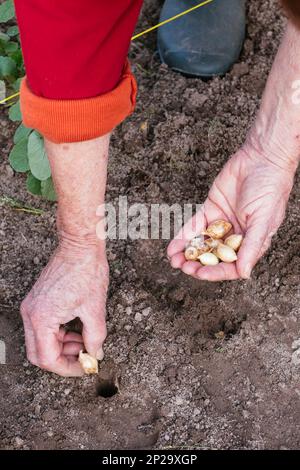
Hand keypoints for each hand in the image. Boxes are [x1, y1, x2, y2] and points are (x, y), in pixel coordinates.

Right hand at [20, 242, 107, 375]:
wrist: (80, 245)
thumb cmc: (86, 271)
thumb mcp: (95, 310)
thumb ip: (95, 337)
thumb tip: (95, 354)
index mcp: (41, 318)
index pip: (47, 358)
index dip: (67, 368)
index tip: (84, 368)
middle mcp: (30, 313)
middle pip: (38, 353)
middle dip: (62, 359)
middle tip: (83, 358)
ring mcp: (32, 306)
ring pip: (41, 341)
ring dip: (62, 347)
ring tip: (84, 342)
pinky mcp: (37, 301)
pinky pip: (43, 327)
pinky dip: (59, 334)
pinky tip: (77, 330)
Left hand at [167, 145, 294, 280]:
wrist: (261, 158)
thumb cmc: (270, 189)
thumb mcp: (263, 220)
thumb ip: (252, 246)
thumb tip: (244, 273)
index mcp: (251, 242)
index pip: (232, 265)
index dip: (216, 272)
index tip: (200, 274)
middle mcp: (235, 235)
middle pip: (214, 256)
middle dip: (198, 264)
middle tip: (183, 267)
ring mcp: (221, 223)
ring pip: (202, 243)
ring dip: (187, 253)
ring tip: (174, 261)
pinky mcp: (210, 209)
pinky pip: (194, 226)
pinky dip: (183, 237)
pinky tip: (172, 247)